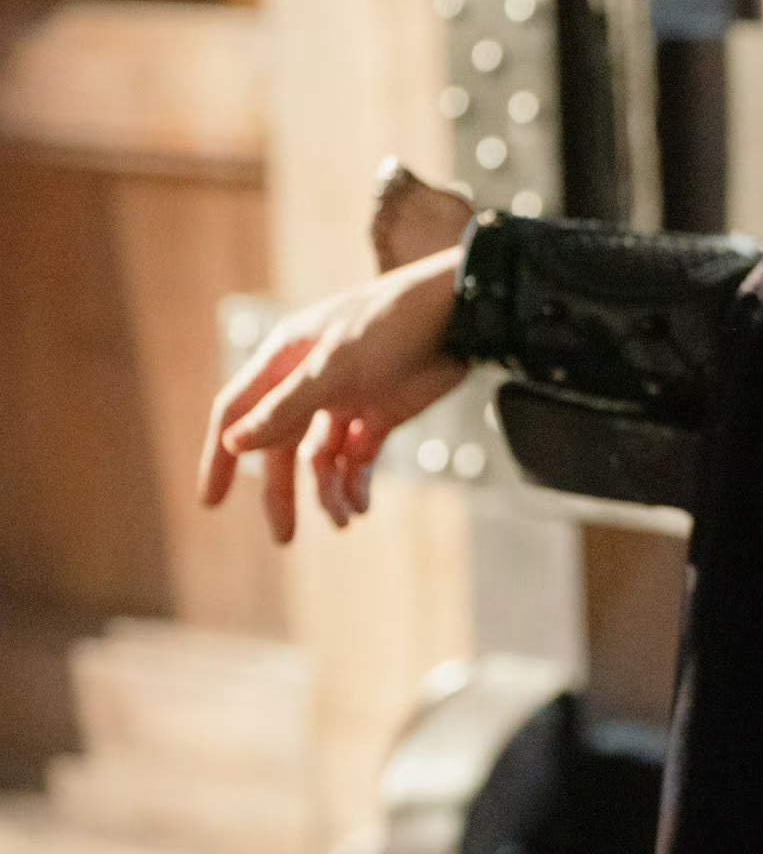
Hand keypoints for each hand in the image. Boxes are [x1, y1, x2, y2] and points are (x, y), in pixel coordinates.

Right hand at [197, 246, 467, 543]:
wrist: (459, 315)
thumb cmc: (391, 325)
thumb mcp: (334, 369)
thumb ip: (285, 409)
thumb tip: (234, 444)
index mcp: (285, 360)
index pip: (237, 412)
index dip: (219, 456)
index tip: (211, 501)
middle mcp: (309, 382)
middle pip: (279, 446)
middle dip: (281, 491)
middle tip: (283, 537)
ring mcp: (346, 399)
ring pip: (322, 458)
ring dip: (329, 491)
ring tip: (343, 520)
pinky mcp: (382, 413)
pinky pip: (358, 458)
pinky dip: (357, 483)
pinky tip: (362, 506)